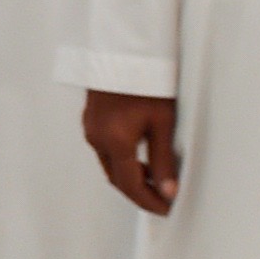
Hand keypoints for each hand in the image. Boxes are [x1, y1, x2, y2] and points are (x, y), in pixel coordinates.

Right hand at [81, 91, 178, 215]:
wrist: (126, 48)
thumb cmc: (147, 80)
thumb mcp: (163, 122)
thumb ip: (164, 160)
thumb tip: (169, 190)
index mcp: (115, 141)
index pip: (131, 185)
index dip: (149, 202)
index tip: (165, 210)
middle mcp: (97, 138)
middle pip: (116, 178)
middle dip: (138, 192)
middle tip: (162, 199)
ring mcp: (91, 128)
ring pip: (109, 165)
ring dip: (129, 176)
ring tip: (154, 179)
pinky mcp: (91, 119)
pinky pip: (104, 149)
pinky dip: (121, 160)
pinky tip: (137, 156)